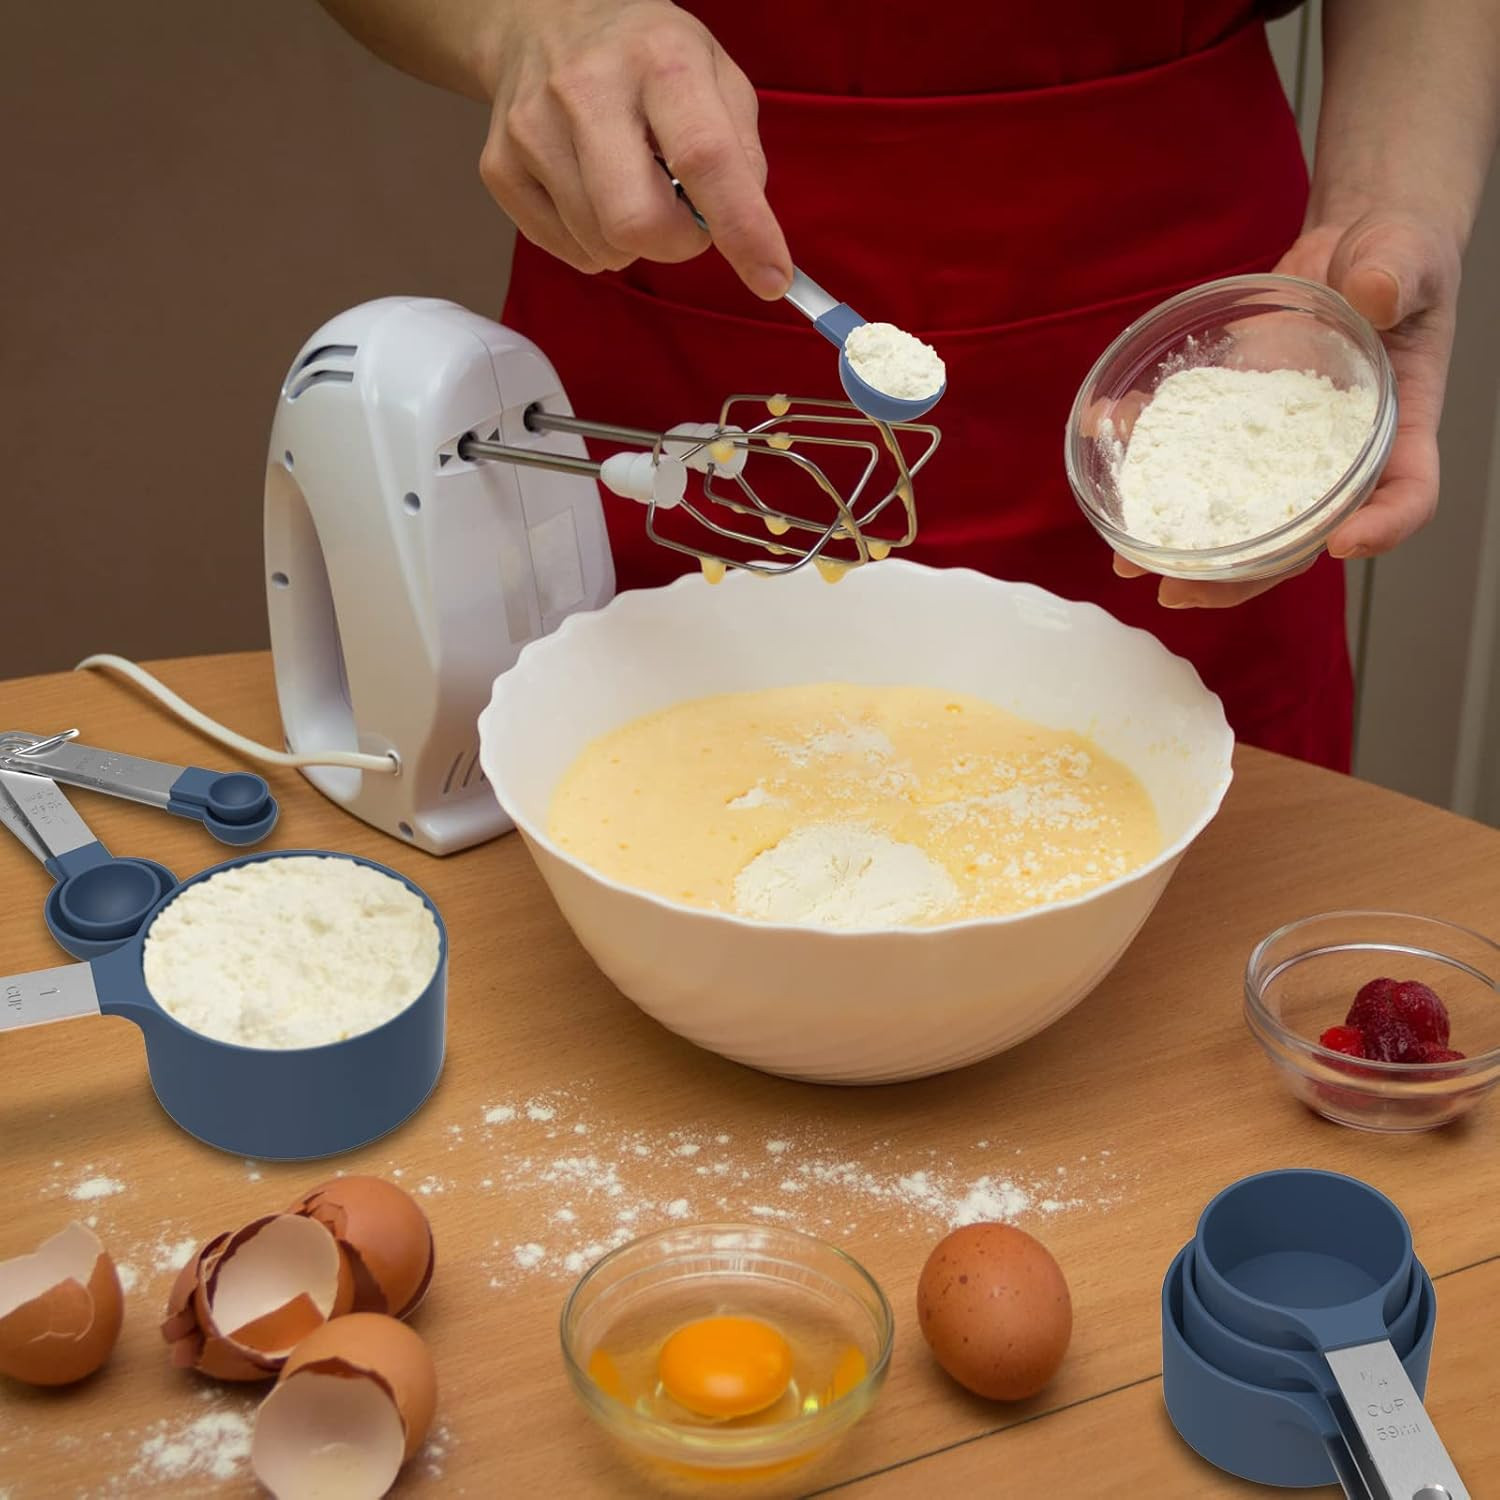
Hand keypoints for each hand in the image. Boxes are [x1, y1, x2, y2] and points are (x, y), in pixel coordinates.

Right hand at [477, 0, 791, 297]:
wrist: (543, 23)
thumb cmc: (644, 59)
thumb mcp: (714, 75)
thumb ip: (742, 153)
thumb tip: (747, 235)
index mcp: (659, 61)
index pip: (705, 158)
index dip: (742, 229)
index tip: (770, 278)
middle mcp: (587, 88)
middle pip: (636, 222)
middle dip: (675, 243)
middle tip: (682, 217)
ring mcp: (532, 129)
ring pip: (601, 246)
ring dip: (632, 240)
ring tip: (630, 188)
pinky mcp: (499, 166)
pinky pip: (567, 251)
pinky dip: (594, 243)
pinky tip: (593, 194)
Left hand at [1114, 210, 1460, 607]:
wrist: (1346, 254)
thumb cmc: (1396, 262)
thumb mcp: (1408, 257)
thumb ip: (1397, 273)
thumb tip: (1374, 290)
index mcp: (1396, 430)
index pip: (1405, 495)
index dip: (1380, 527)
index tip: (1341, 543)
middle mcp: (1329, 457)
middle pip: (1295, 537)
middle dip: (1240, 575)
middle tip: (1180, 592)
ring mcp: (1274, 449)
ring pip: (1232, 515)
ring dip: (1178, 544)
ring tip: (1125, 560)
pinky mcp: (1230, 421)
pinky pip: (1187, 447)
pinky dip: (1143, 445)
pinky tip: (1103, 429)